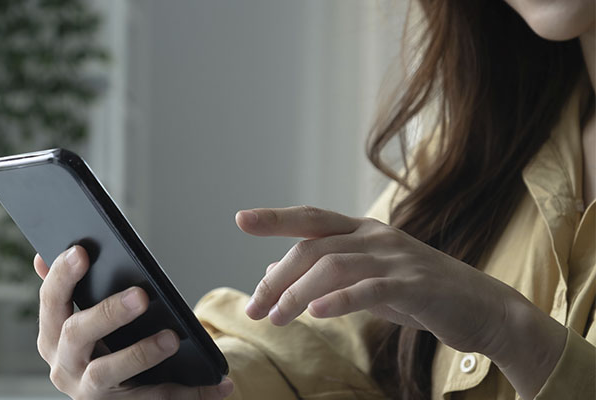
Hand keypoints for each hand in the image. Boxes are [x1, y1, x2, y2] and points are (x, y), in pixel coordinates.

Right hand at [34, 245, 234, 398]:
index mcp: (52, 335)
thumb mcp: (78, 321)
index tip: (81, 251)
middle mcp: (63, 365)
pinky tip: (219, 384)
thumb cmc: (97, 347)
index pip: (51, 301)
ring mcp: (88, 391)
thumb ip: (65, 291)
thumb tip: (41, 256)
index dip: (62, 276)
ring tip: (172, 337)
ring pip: (108, 373)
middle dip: (107, 313)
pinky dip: (189, 393)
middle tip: (141, 295)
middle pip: (77, 335)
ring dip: (141, 353)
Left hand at [236, 206, 565, 398]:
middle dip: (277, 278)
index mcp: (365, 231)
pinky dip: (339, 300)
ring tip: (277, 317)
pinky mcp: (415, 286)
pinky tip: (316, 313)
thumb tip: (271, 274)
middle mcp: (377, 237)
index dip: (275, 217)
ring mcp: (397, 259)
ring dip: (297, 294)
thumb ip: (324, 275)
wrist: (486, 310)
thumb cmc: (421, 295)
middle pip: (313, 247)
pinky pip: (370, 289)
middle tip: (255, 307)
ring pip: (334, 266)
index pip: (311, 218)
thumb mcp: (367, 280)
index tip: (240, 219)